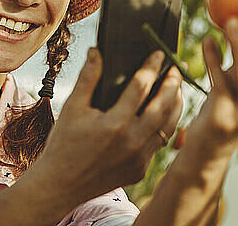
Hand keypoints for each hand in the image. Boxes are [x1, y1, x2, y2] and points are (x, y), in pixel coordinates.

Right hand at [37, 48, 182, 201]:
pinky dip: (164, 126)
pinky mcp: (140, 170)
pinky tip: (163, 115)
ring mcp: (139, 158)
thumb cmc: (63, 144)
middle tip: (177, 68)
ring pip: (168, 126)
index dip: (152, 67)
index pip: (141, 86)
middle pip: (163, 106)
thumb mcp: (71, 108)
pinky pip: (159, 143)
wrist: (60, 186)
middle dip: (173, 83)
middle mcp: (132, 142)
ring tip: (177, 88)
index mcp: (115, 124)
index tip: (159, 54)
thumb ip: (87, 78)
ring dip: (175, 105)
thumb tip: (96, 51)